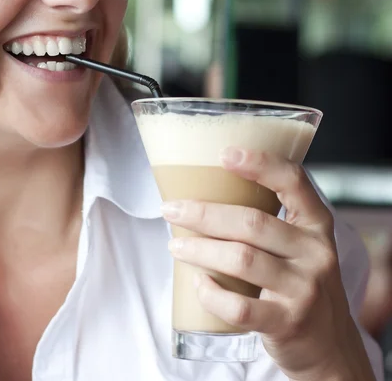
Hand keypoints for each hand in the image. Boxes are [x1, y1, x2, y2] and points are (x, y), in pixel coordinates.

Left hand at [161, 148, 375, 380]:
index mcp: (315, 224)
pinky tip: (198, 283)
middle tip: (171, 209)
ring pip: (242, 259)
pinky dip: (211, 293)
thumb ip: (266, 222)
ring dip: (200, 249)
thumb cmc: (298, 283)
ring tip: (175, 245)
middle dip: (204, 213)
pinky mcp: (287, 323)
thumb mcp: (297, 246)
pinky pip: (240, 307)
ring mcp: (304, 290)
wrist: (329, 345)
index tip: (224, 154)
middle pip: (252, 222)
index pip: (293, 181)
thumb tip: (201, 194)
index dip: (260, 164)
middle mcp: (315, 252)